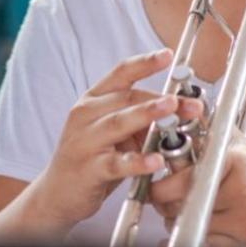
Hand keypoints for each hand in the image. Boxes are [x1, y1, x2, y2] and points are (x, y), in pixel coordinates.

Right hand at [27, 48, 202, 235]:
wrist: (56, 192)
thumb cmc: (89, 157)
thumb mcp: (111, 132)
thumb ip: (137, 118)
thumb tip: (177, 109)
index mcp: (91, 101)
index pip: (119, 74)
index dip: (144, 63)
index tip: (168, 54)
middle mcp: (84, 115)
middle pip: (126, 98)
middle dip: (161, 98)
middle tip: (189, 101)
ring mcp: (84, 141)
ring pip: (118, 123)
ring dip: (147, 115)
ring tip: (171, 110)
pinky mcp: (89, 169)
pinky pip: (116, 163)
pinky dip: (138, 161)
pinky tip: (156, 161)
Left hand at [150, 134, 245, 246]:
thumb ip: (214, 133)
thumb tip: (186, 111)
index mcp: (233, 162)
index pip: (180, 174)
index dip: (162, 179)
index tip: (157, 177)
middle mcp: (236, 191)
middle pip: (175, 201)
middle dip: (162, 199)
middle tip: (162, 194)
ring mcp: (238, 221)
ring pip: (182, 223)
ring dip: (174, 217)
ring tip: (184, 207)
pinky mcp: (239, 246)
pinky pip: (198, 243)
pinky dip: (189, 236)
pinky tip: (194, 225)